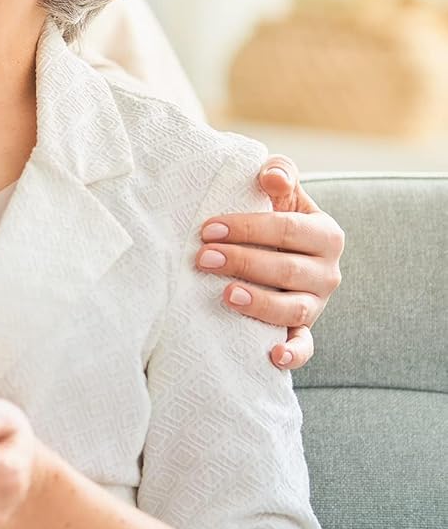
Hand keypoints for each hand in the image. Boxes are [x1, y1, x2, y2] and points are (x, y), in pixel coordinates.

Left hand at [196, 154, 345, 370]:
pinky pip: (304, 345)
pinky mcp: (303, 329)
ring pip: (294, 308)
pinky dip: (293, 353)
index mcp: (325, 234)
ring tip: (226, 295)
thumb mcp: (281, 192)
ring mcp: (316, 303)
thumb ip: (280, 173)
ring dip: (259, 302)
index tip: (207, 228)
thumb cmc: (273, 216)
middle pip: (286, 269)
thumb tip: (271, 176)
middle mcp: (327, 271)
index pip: (287, 229)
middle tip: (202, 257)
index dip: (248, 228)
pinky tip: (273, 355)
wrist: (279, 250)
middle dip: (243, 262)